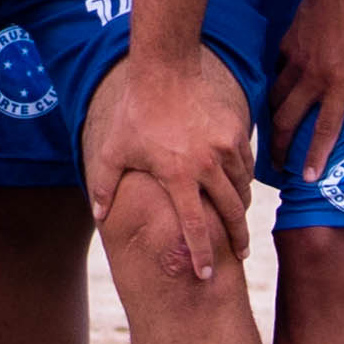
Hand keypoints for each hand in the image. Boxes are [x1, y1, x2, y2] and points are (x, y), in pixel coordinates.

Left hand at [81, 34, 254, 285]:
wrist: (166, 68)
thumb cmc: (136, 111)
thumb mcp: (113, 149)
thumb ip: (105, 184)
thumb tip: (97, 215)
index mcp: (178, 175)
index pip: (196, 226)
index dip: (202, 254)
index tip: (206, 275)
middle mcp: (207, 165)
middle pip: (231, 213)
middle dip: (237, 239)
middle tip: (240, 255)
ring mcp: (226, 147)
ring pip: (243, 189)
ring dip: (242, 209)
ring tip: (239, 222)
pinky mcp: (238, 131)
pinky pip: (246, 165)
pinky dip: (244, 179)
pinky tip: (238, 187)